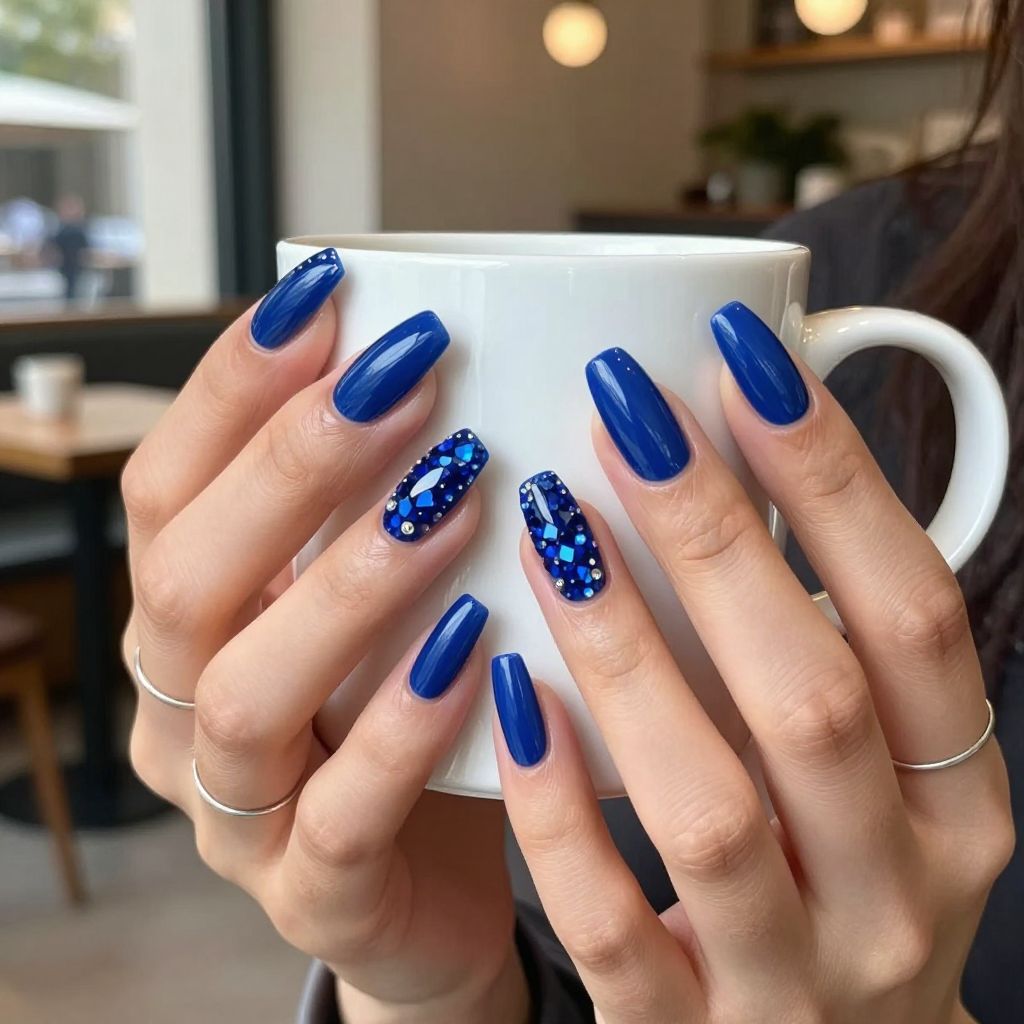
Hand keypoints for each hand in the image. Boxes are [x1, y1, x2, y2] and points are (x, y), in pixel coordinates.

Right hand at [123, 251, 526, 1023]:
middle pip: (192, 577)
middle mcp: (189, 710)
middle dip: (294, 465)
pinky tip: (476, 650)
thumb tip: (447, 346)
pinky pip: (342, 816)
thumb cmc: (424, 713)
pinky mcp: (316, 896)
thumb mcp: (391, 597)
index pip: (170, 488)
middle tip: (407, 382)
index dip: (233, 387)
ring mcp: (243, 813)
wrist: (451, 884)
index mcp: (193, 624)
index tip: (327, 298)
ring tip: (453, 500)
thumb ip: (393, 497)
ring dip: (350, 584)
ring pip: (250, 696)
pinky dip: (404, 727)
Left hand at [496, 311, 1012, 1022]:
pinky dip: (559, 806)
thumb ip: (821, 644)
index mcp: (954, 800)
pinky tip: (504, 695)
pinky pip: (612, 926)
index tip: (746, 359)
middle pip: (810, 696)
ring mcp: (793, 977)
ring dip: (624, 654)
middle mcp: (894, 886)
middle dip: (715, 536)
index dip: (837, 480)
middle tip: (619, 407)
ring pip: (705, 806)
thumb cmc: (829, 876)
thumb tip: (736, 451)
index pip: (916, 617)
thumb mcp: (866, 772)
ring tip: (547, 525)